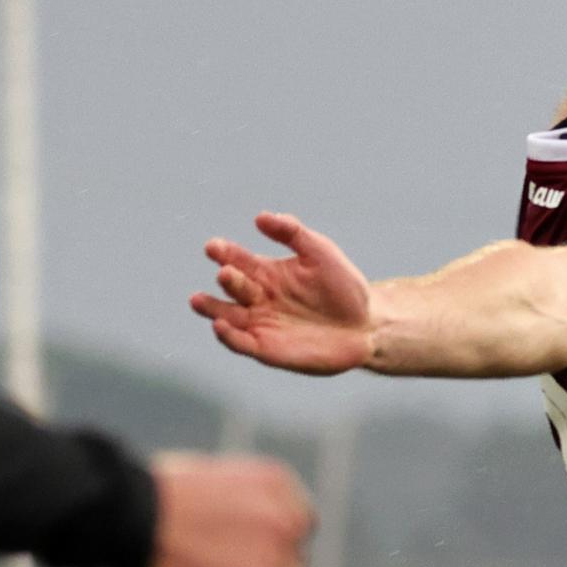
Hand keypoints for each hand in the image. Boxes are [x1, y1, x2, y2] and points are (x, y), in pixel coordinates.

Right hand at [143, 453, 314, 566]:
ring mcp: (276, 562)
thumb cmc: (148, 498)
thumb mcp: (208, 483)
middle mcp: (287, 522)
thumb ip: (239, 510)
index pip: (298, 529)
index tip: (243, 561)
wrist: (123, 513)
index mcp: (277, 487)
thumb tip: (246, 547)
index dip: (274, 550)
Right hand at [192, 215, 373, 374]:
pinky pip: (241, 344)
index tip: (214, 247)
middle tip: (227, 273)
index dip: (223, 252)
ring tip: (198, 301)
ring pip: (226, 316)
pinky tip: (220, 326)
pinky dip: (228, 336)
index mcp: (265, 272)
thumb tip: (261, 217)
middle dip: (227, 279)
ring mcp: (261, 324)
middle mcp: (257, 298)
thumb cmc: (343, 287)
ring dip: (211, 308)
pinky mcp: (269, 349)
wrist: (368, 325)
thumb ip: (292, 233)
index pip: (236, 259)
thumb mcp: (320, 253)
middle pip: (231, 286)